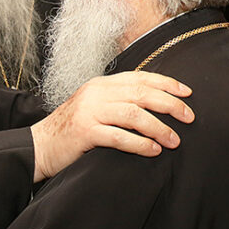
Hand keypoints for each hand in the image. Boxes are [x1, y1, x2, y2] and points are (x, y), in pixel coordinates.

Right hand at [30, 72, 193, 181]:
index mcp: (101, 84)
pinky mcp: (85, 132)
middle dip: (169, 104)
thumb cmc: (71, 131)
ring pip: (133, 114)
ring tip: (174, 140)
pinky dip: (140, 144)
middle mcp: (96, 93)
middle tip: (189, 117)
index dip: (166, 83)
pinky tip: (153, 150)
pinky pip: (119, 137)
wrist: (39, 146)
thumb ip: (118, 102)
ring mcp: (89, 112)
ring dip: (159, 127)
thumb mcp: (94, 107)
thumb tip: (155, 105)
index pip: (139, 77)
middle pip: (141, 93)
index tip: (187, 93)